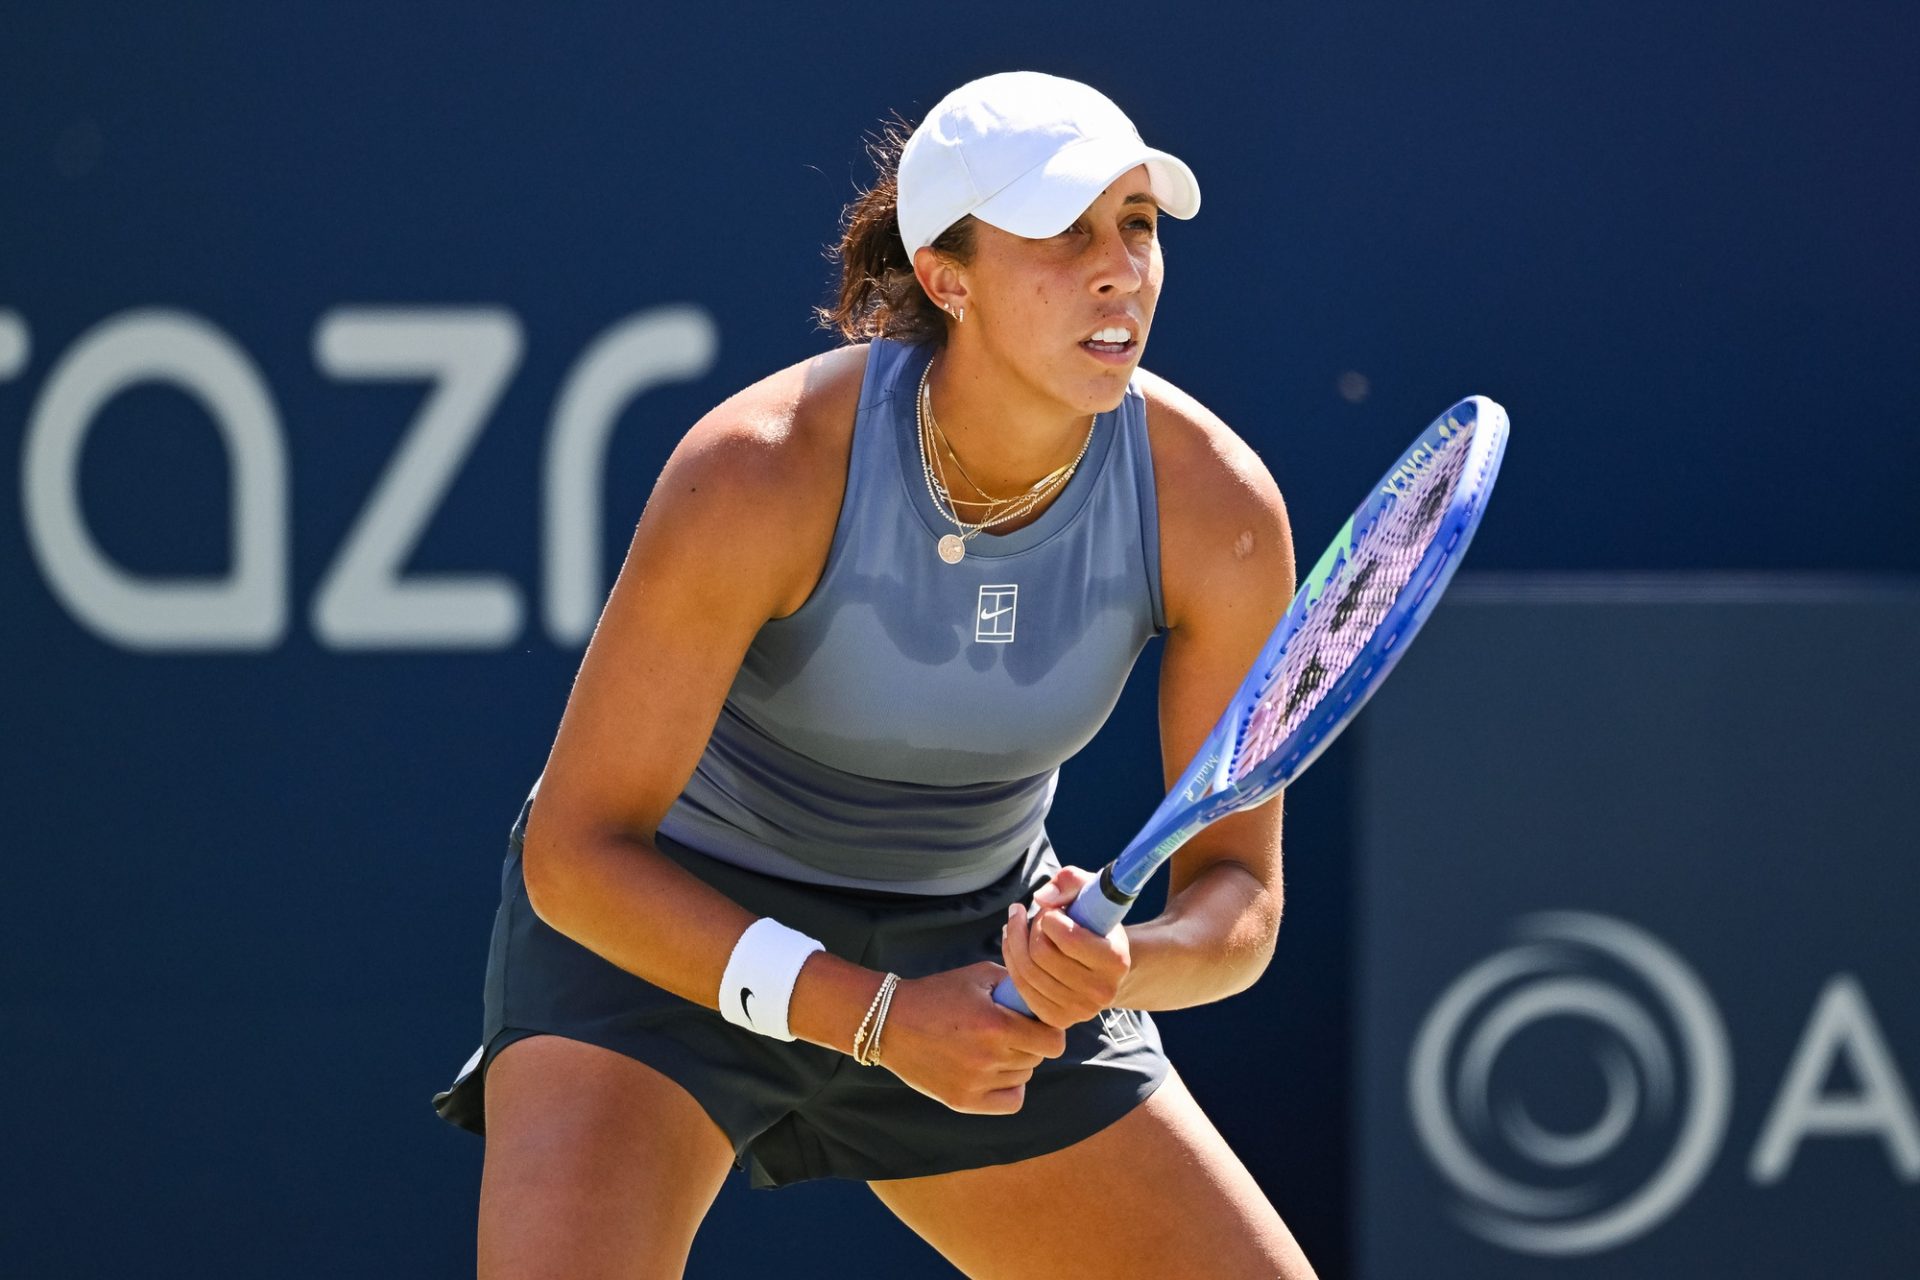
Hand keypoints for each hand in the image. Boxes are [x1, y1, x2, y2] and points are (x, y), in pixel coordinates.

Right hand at [875, 963, 1067, 1113]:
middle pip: (1037, 1058)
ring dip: (1015, 1063)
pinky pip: (1010, 1102)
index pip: (1053, 1042)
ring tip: (991, 1047)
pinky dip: (1009, 1088)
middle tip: (1008, 1031)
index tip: (1037, 1024)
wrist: (890, 1020)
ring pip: (1022, 1077)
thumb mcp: (978, 976)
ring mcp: (975, 1083)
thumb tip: (1045, 1000)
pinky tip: (995, 1072)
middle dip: (1029, 1043)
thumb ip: (1015, 987)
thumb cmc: (937, 993)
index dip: (1049, 1031)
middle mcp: (988, 1057)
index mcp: (995, 1025)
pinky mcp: (962, 1101)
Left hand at [1001, 865, 1131, 1028]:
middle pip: (1041, 955)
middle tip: (1033, 916)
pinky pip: (1021, 988)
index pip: (1067, 938)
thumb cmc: (1095, 922)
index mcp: (1116, 960)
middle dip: (1029, 928)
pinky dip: (1011, 961)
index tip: (1052, 911)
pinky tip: (1014, 944)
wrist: (1103, 962)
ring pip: (1027, 971)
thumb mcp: (1090, 891)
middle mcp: (1101, 991)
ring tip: (1017, 923)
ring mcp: (1080, 1010)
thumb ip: (1070, 882)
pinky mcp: (1058, 1019)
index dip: (1049, 918)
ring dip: (1014, 941)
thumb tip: (1041, 899)